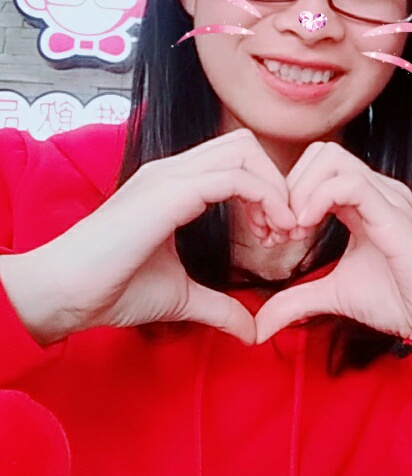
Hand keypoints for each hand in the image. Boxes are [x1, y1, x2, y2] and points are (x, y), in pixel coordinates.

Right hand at [0, 129, 296, 345]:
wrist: (65, 292)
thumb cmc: (112, 288)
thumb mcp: (181, 296)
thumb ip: (219, 307)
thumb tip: (252, 330)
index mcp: (174, 185)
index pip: (235, 160)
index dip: (265, 190)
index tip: (275, 235)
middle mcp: (173, 171)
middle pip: (244, 146)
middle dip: (275, 182)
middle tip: (283, 229)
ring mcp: (170, 176)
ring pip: (243, 153)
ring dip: (273, 189)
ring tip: (279, 233)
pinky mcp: (169, 192)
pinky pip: (234, 177)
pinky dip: (264, 198)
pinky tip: (269, 233)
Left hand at [255, 142, 411, 343]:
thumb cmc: (398, 301)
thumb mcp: (333, 294)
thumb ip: (296, 299)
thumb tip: (260, 323)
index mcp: (362, 202)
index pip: (316, 168)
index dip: (288, 193)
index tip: (276, 233)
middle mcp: (375, 191)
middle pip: (321, 153)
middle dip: (290, 186)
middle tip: (282, 228)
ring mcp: (386, 197)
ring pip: (332, 158)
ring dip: (301, 190)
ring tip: (294, 229)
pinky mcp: (394, 214)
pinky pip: (350, 183)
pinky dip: (319, 198)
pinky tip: (307, 226)